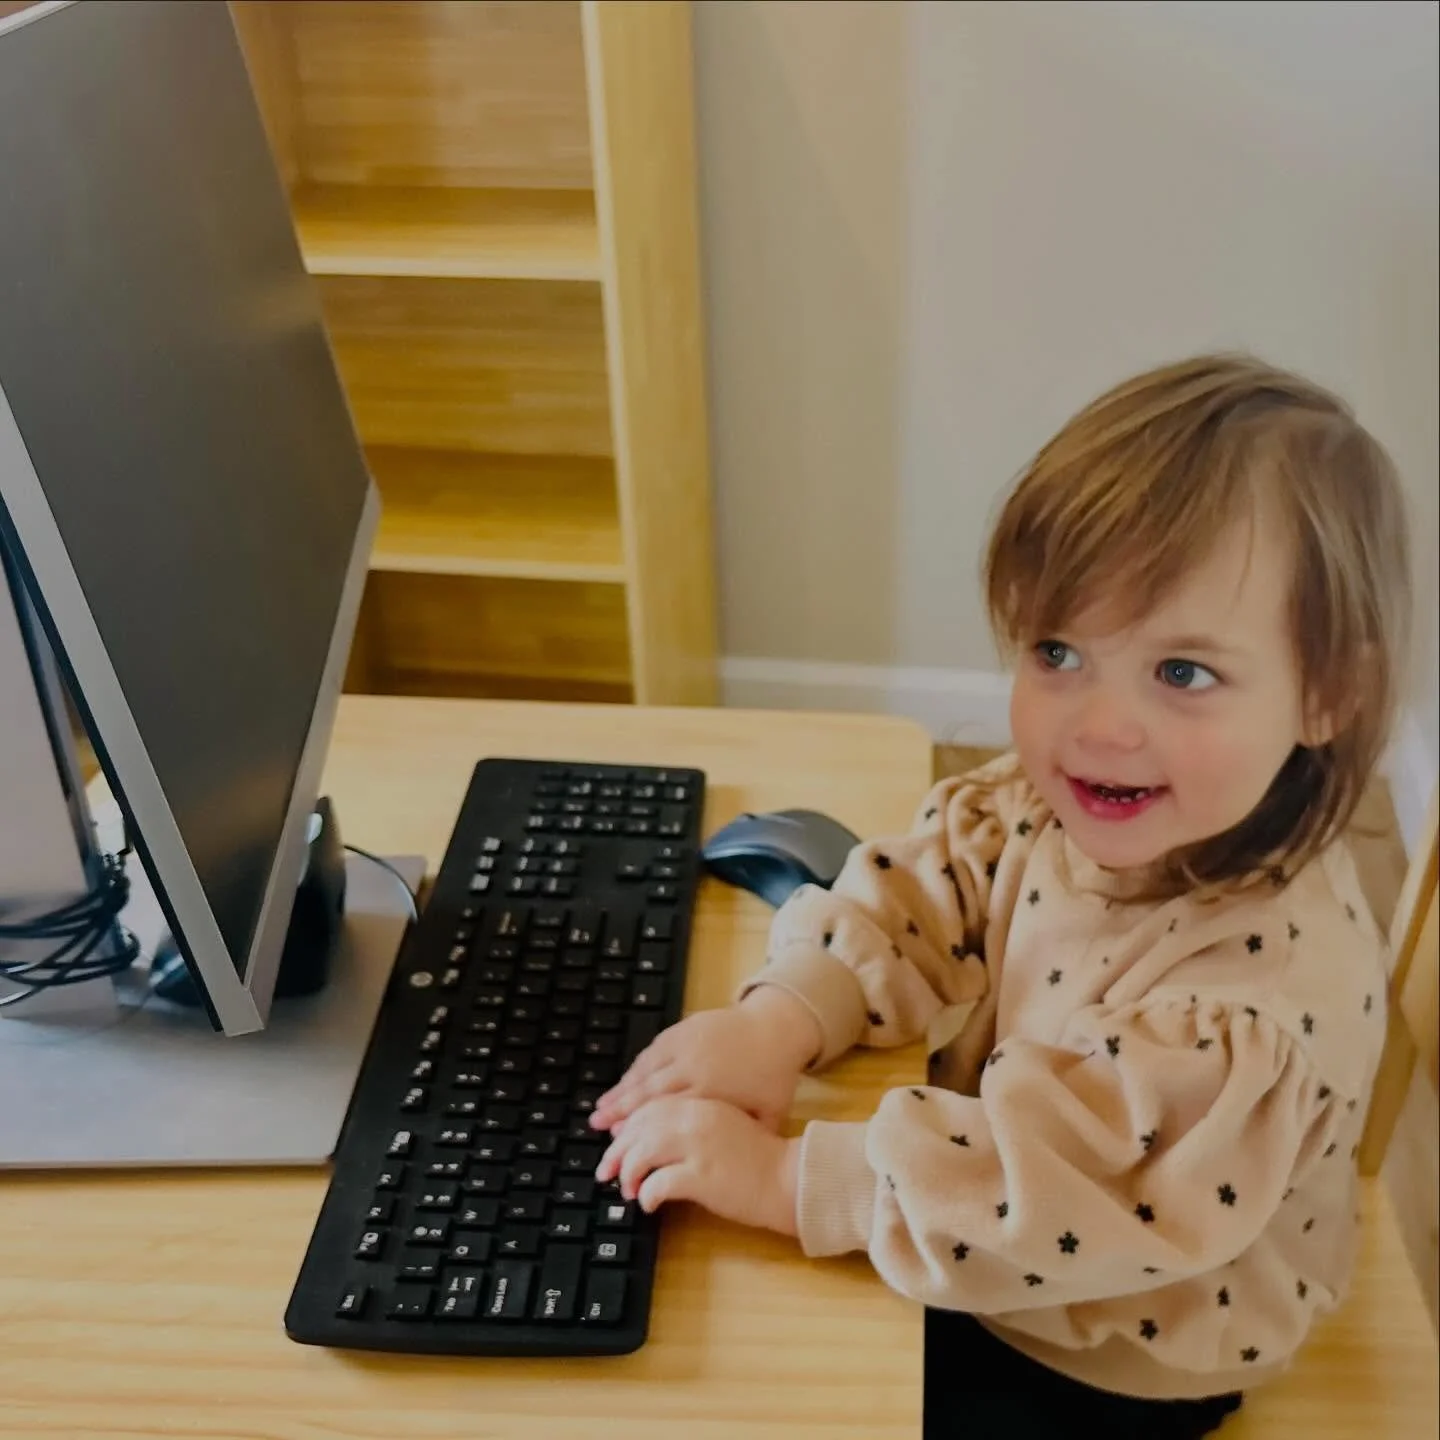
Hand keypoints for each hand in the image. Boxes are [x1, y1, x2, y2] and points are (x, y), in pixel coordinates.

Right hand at [590, 987, 820, 1132]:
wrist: (777, 1026)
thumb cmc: (774, 1074)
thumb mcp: (769, 1113)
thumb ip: (747, 1137)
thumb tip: (729, 1166)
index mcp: (712, 1088)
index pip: (668, 1110)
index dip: (641, 1125)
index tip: (620, 1139)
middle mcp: (693, 1065)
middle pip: (649, 1090)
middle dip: (620, 1108)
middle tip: (596, 1125)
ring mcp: (686, 1044)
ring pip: (645, 1069)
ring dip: (622, 1089)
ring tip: (601, 1106)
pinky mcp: (684, 1029)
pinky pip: (653, 1050)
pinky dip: (636, 1067)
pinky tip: (624, 1080)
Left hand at [596, 1095, 799, 1234]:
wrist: (787, 1177)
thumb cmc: (757, 1157)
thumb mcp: (722, 1127)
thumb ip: (690, 1124)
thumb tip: (651, 1140)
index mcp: (701, 1104)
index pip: (651, 1107)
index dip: (628, 1125)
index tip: (615, 1142)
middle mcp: (697, 1118)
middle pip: (641, 1127)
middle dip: (618, 1150)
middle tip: (607, 1171)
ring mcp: (699, 1146)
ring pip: (644, 1151)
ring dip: (629, 1173)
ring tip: (627, 1190)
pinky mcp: (702, 1175)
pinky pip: (659, 1182)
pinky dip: (647, 1194)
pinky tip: (649, 1203)